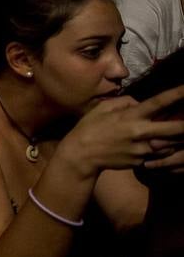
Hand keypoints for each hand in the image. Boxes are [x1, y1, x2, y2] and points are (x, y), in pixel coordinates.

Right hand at [61, 84, 183, 177]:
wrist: (82, 155)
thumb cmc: (90, 128)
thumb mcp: (102, 108)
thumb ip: (124, 102)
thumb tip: (139, 103)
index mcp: (131, 116)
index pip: (158, 103)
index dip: (176, 94)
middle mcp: (140, 133)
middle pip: (174, 129)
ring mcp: (142, 150)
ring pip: (170, 145)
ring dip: (178, 140)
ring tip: (182, 134)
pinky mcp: (141, 162)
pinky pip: (159, 156)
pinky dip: (164, 151)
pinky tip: (163, 146)